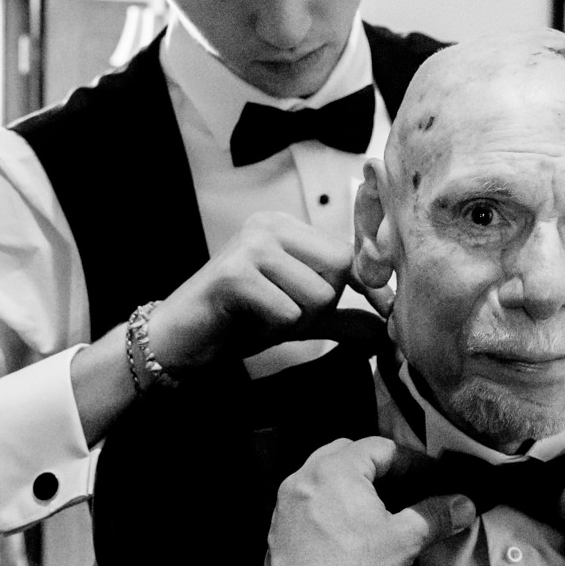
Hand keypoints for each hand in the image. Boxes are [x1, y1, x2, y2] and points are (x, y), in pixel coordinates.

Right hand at [149, 211, 393, 373]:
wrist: (178, 340)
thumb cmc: (236, 322)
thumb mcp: (298, 317)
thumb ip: (340, 318)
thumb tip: (384, 329)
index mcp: (285, 227)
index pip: (347, 251)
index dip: (367, 285)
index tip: (386, 310)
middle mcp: (269, 225)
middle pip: (338, 269)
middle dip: (322, 306)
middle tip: (286, 315)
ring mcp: (250, 245)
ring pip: (318, 294)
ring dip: (298, 321)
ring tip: (264, 317)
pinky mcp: (234, 274)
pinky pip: (289, 312)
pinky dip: (275, 328)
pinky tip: (248, 323)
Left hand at [262, 438, 475, 565]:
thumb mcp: (404, 543)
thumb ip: (435, 516)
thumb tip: (462, 505)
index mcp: (334, 470)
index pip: (381, 448)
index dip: (414, 462)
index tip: (433, 479)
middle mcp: (304, 480)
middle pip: (348, 456)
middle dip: (380, 469)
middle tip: (407, 488)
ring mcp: (286, 507)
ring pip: (326, 481)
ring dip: (354, 489)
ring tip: (380, 512)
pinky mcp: (278, 534)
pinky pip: (310, 507)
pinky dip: (333, 510)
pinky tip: (351, 534)